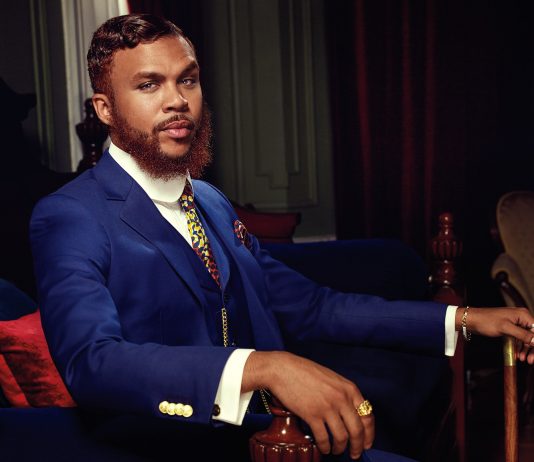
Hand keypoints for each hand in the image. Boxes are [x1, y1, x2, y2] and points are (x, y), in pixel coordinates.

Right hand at [242, 351, 373, 459]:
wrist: (283, 369)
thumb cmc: (305, 372)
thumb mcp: (332, 379)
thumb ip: (343, 394)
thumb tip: (351, 415)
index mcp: (349, 388)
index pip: (368, 416)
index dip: (369, 433)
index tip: (367, 443)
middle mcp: (341, 398)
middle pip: (357, 430)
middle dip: (358, 446)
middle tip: (355, 454)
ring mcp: (327, 407)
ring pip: (341, 437)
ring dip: (340, 448)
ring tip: (336, 451)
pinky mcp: (312, 415)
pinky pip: (323, 438)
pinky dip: (325, 447)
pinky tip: (324, 448)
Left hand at [456, 307, 533, 363]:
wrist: (471, 320)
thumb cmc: (486, 321)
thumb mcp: (506, 328)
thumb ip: (522, 334)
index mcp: (523, 315)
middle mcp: (521, 318)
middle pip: (533, 335)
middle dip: (532, 349)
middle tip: (530, 360)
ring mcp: (515, 323)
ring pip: (526, 339)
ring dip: (526, 350)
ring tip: (522, 359)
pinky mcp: (510, 328)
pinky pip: (519, 339)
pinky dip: (519, 347)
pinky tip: (517, 355)